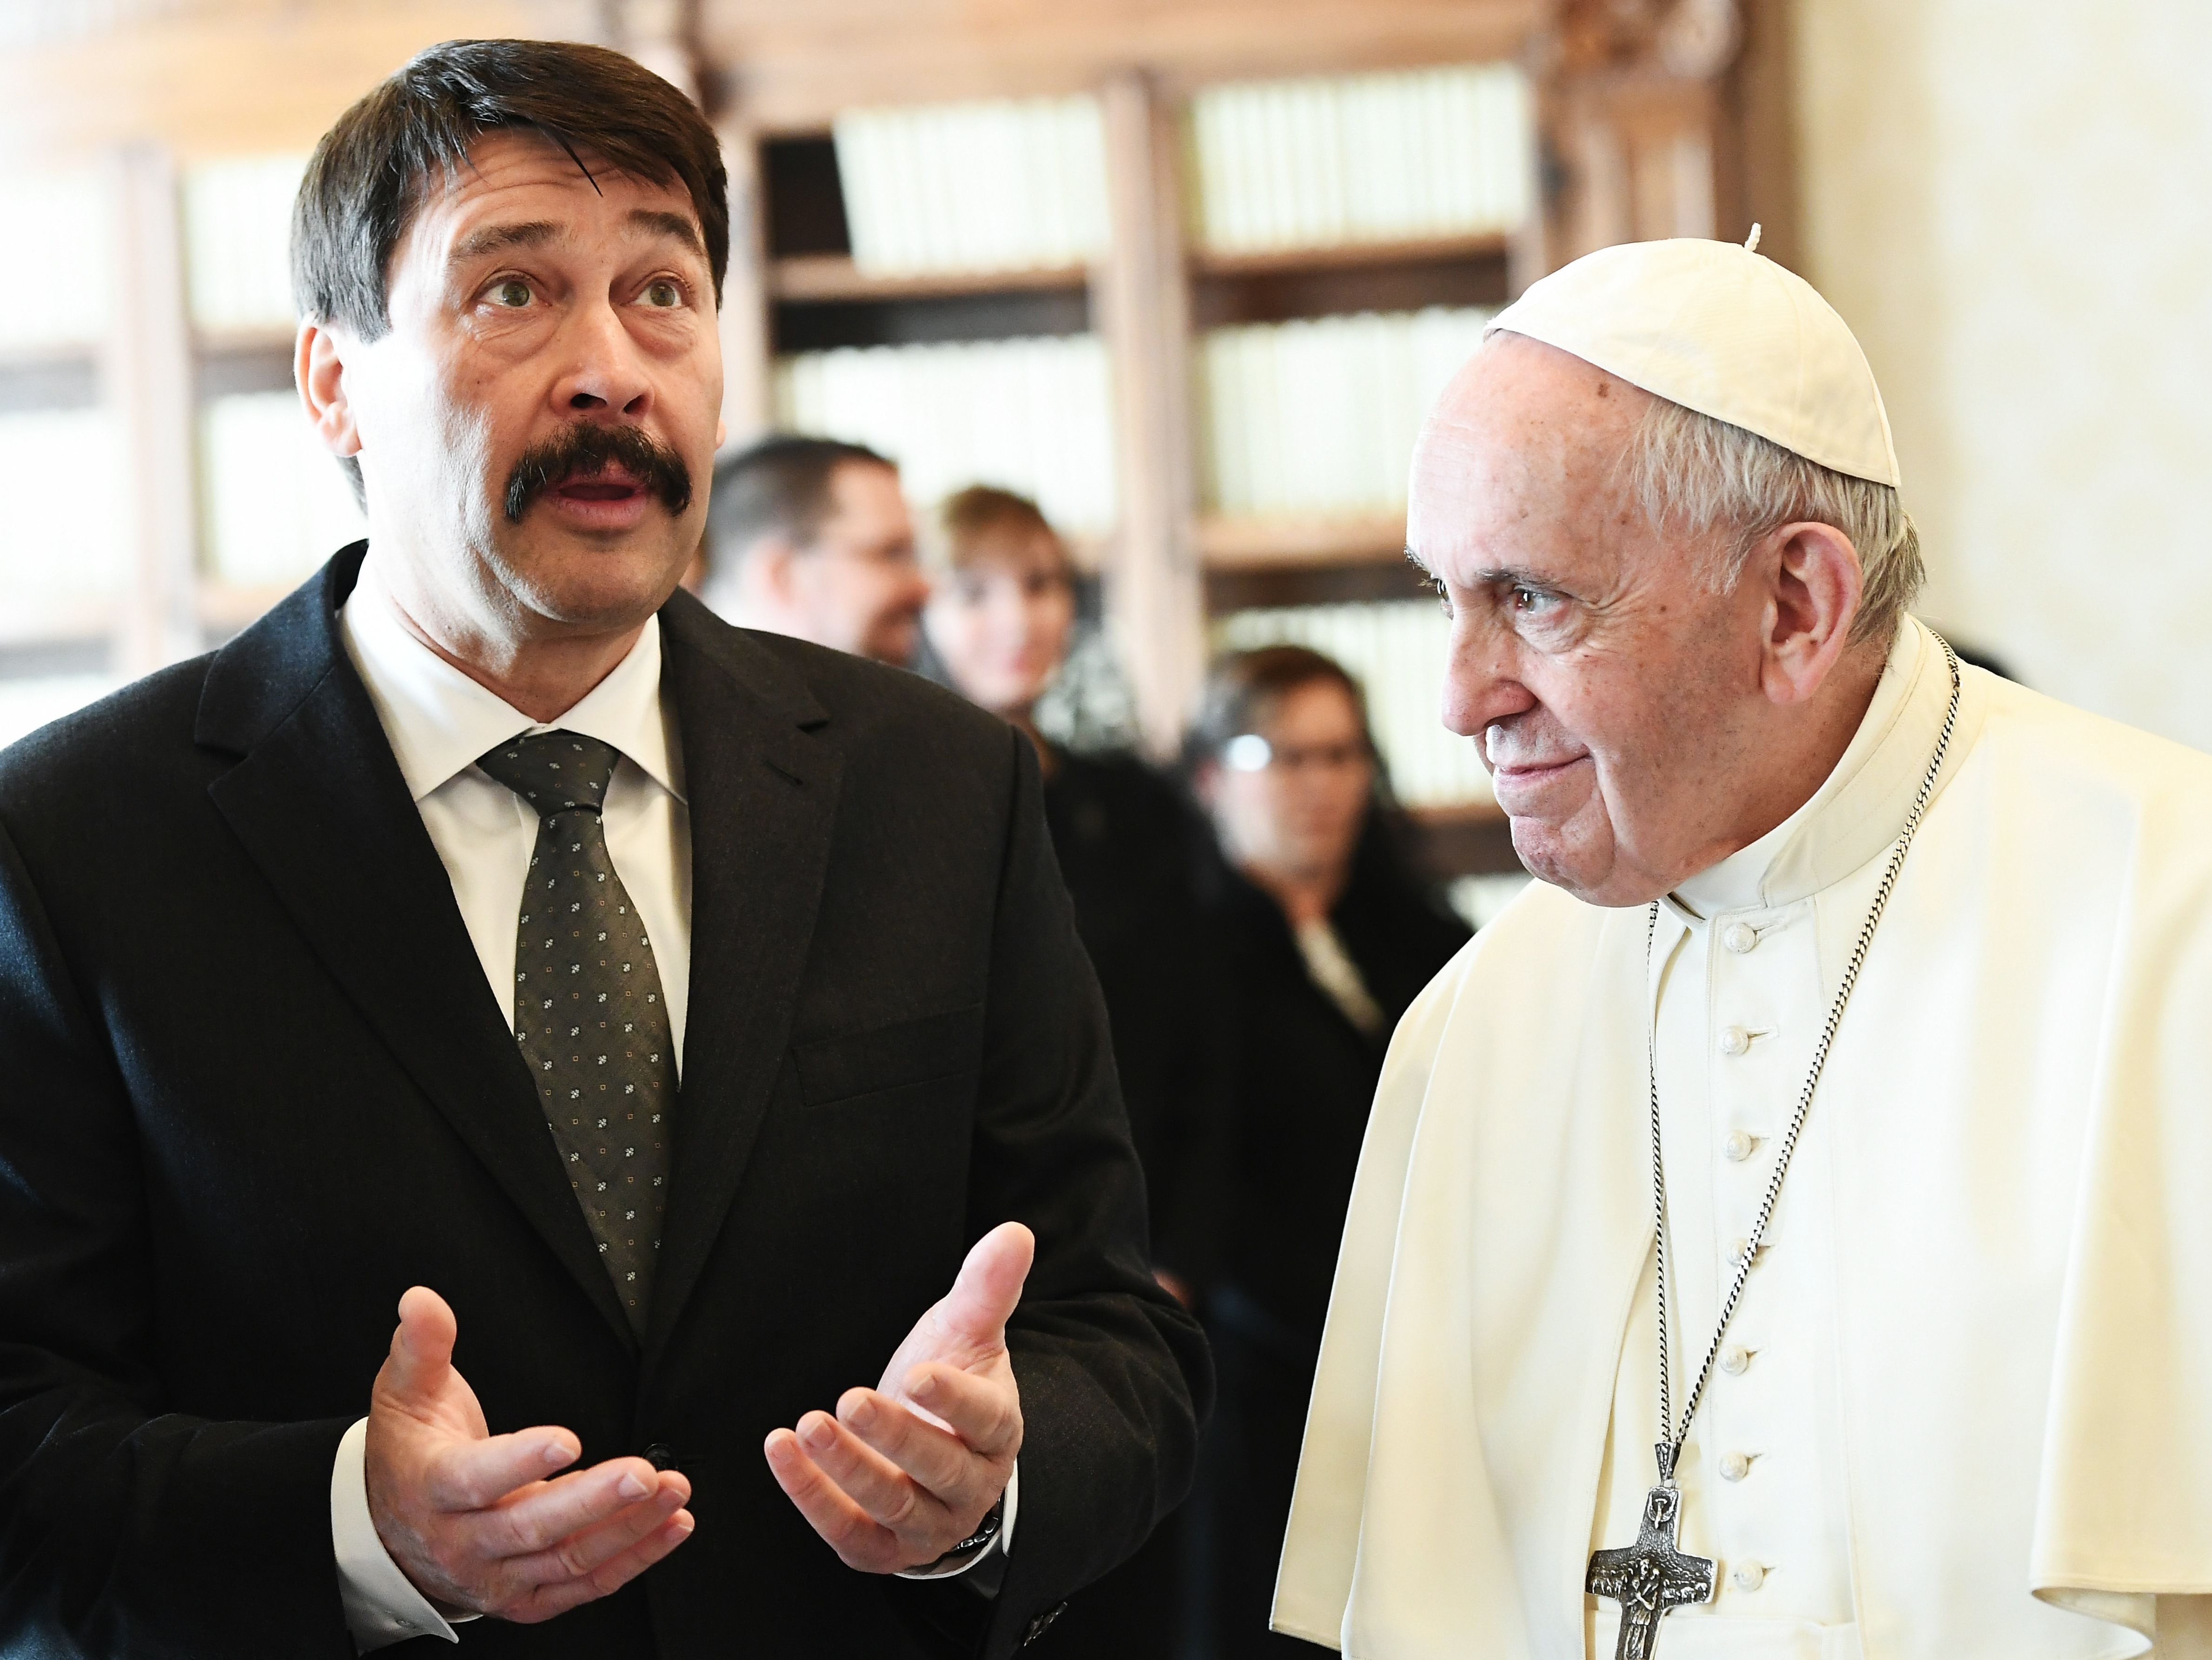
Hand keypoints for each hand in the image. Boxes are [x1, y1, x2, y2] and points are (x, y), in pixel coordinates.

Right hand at [365, 1286, 693, 1621]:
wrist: (393, 1528)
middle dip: (593, 1501)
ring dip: (628, 1527)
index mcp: (434, 1488)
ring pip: (568, 1558)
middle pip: (532, 1527)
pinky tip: (670, 1526)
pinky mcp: (527, 1596)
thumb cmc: (410, 1453)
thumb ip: (421, 1345)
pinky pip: (585, 1584)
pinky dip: (633, 1558)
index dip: (521, 1462)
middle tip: (643, 1472)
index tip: (567, 1439)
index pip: (476, 1480)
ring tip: (673, 1490)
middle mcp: (465, 1542)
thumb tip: (420, 1301)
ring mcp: (498, 1576)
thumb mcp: (406, 1392)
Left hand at [764, 1221, 1032, 1572]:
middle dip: (893, 1438)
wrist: (928, 1451)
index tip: (919, 1374)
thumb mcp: (965, 1332)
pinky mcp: (884, 1549)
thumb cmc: (947, 1383)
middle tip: (848, 1401)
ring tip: (804, 1427)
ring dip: (846, 1471)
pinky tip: (784, 1456)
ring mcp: (930, 1525)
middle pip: (940, 1470)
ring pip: (894, 1507)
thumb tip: (1014, 1233)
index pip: (986, 1420)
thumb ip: (985, 1287)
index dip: (955, 1401)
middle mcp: (971, 1486)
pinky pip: (851, 1534)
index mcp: (997, 1431)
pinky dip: (814, 1500)